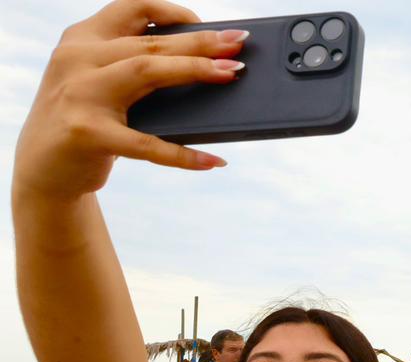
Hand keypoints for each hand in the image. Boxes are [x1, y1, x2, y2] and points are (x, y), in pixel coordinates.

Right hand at [13, 0, 247, 200]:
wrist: (43, 169)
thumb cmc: (86, 120)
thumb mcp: (98, 82)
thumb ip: (131, 65)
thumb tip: (203, 63)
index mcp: (81, 40)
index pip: (129, 9)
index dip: (170, 12)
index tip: (204, 22)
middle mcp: (77, 59)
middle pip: (150, 43)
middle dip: (199, 43)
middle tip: (238, 45)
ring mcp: (80, 94)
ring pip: (146, 71)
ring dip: (193, 70)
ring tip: (231, 75)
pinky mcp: (86, 134)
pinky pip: (145, 143)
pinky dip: (182, 154)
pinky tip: (213, 160)